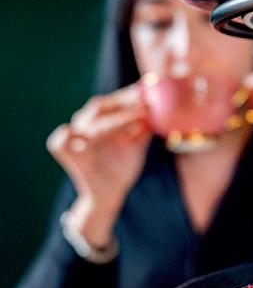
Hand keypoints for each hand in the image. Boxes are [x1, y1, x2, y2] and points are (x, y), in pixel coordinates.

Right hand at [47, 85, 150, 246]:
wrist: (110, 194)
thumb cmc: (122, 168)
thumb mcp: (137, 148)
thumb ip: (143, 130)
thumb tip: (156, 110)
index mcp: (100, 121)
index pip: (112, 102)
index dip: (128, 96)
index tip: (147, 92)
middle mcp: (85, 125)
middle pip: (99, 107)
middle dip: (122, 104)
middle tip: (143, 103)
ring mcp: (73, 138)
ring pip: (88, 123)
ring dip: (111, 120)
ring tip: (134, 118)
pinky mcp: (63, 152)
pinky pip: (61, 140)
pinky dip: (69, 135)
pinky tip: (85, 132)